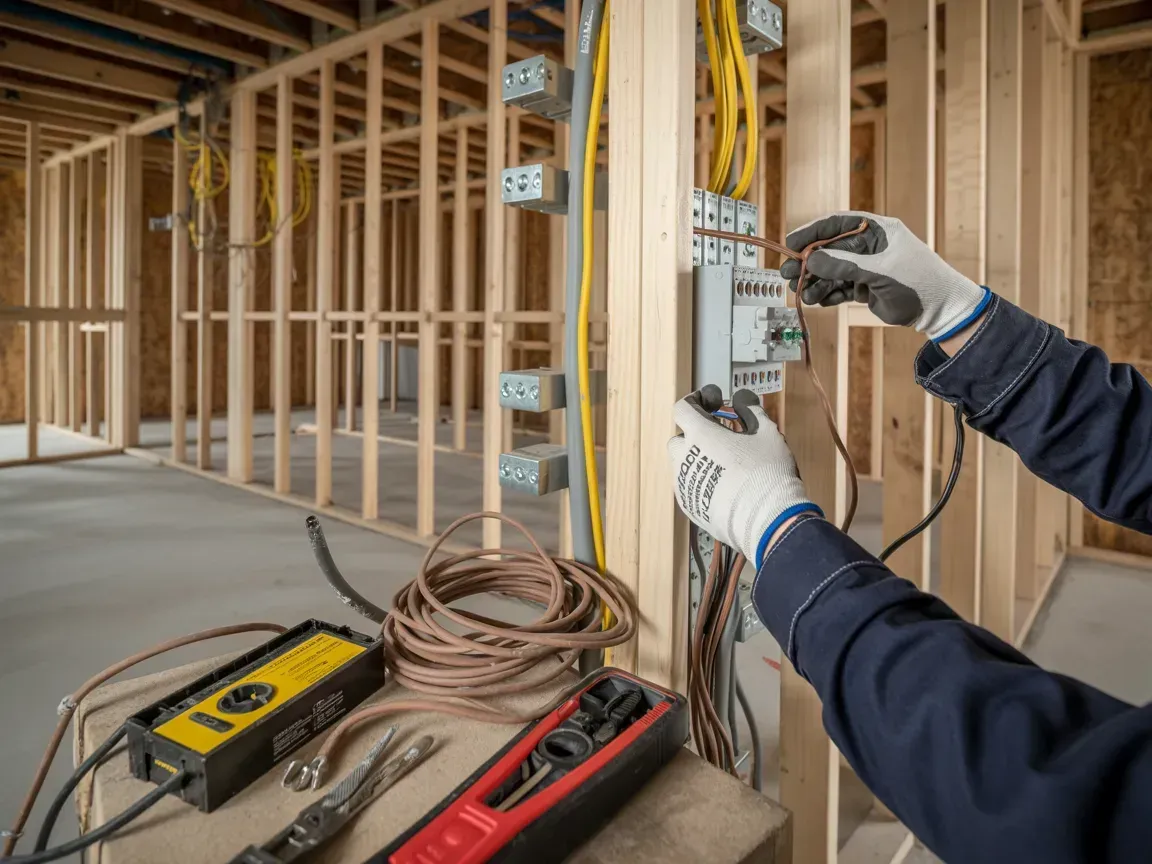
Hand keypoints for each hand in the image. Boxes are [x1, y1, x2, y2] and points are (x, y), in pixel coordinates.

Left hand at [666, 386, 821, 567]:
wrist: (766, 519)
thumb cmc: (768, 473)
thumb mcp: (766, 433)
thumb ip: (751, 410)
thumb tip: (742, 399)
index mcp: (699, 435)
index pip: (682, 408)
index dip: (696, 400)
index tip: (712, 401)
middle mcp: (684, 459)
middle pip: (680, 438)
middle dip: (696, 434)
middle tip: (721, 436)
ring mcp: (683, 485)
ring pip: (682, 465)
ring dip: (698, 459)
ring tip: (725, 463)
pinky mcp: (690, 507)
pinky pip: (689, 487)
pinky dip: (700, 482)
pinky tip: (724, 486)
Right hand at [779, 211, 990, 340]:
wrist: (940, 310)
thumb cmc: (920, 281)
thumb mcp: (880, 270)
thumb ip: (844, 265)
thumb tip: (810, 259)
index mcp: (876, 230)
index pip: (837, 224)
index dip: (812, 232)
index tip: (791, 244)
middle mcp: (869, 246)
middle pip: (830, 249)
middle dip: (808, 262)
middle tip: (787, 273)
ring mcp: (866, 267)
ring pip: (832, 271)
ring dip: (816, 282)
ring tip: (803, 294)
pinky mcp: (865, 287)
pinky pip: (840, 288)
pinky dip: (827, 294)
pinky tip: (818, 300)